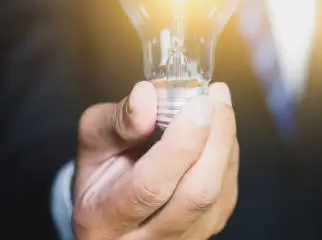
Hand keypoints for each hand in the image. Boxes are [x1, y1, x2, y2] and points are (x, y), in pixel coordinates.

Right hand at [72, 81, 238, 239]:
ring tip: (217, 100)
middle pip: (196, 194)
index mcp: (104, 219)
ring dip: (224, 139)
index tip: (197, 103)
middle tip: (214, 95)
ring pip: (218, 192)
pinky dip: (226, 151)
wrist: (114, 207)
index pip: (149, 187)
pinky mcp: (209, 230)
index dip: (180, 144)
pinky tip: (217, 126)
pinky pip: (228, 188)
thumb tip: (147, 95)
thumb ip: (117, 120)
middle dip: (214, 138)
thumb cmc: (102, 172)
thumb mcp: (93, 141)